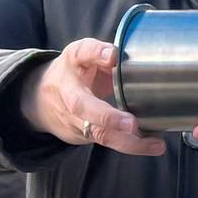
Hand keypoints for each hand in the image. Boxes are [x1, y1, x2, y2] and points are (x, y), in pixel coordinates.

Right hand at [23, 39, 164, 156]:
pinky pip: (107, 140)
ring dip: (128, 142)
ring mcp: (74, 118)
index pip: (82, 53)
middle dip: (107, 117)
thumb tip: (119, 55)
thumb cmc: (73, 71)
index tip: (112, 56)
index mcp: (72, 63)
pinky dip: (130, 145)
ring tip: (156, 145)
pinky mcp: (83, 135)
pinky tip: (151, 145)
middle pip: (83, 106)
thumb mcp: (83, 54)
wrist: (41, 98)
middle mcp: (69, 92)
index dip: (96, 53)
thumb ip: (101, 52)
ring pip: (98, 134)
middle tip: (132, 124)